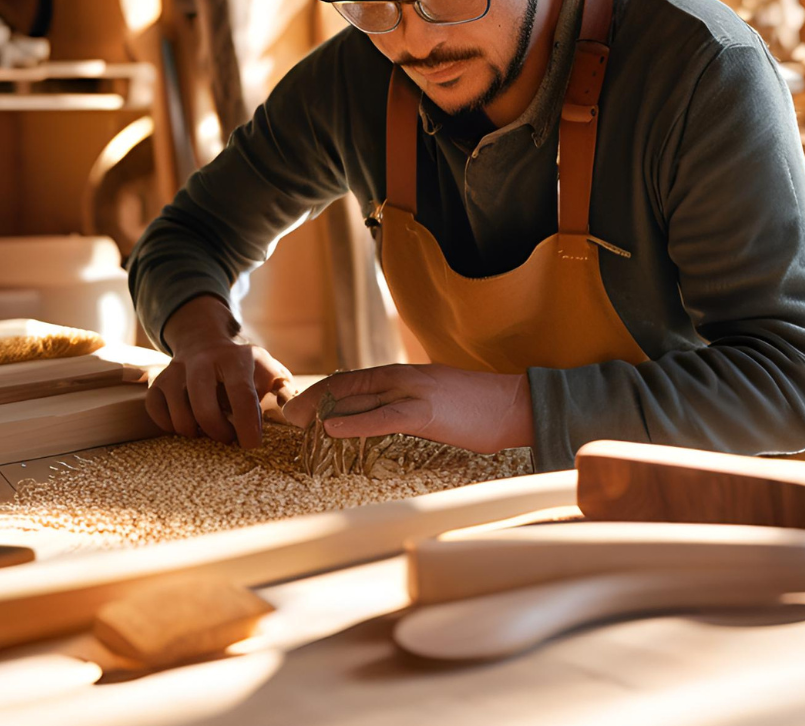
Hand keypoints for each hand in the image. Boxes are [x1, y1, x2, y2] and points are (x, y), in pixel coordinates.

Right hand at [148, 295, 295, 448]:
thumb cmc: (243, 367)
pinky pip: (157, 413)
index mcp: (237, 360)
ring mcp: (177, 370)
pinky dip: (171, 425)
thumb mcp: (268, 370)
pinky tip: (187, 422)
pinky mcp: (158, 382)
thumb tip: (298, 414)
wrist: (204, 341)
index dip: (247, 425)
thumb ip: (285, 391)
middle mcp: (203, 361)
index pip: (242, 395)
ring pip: (179, 415)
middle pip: (203, 407)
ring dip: (195, 432)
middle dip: (217, 431)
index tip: (251, 445)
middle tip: (227, 438)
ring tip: (208, 429)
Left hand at [281, 364, 533, 455]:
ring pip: (359, 395)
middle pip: (348, 384)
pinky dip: (355, 422)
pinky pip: (383, 416)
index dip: (324, 391)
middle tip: (288, 414)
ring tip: (299, 422)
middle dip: (314, 399)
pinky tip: (333, 429)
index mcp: (405, 375)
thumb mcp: (435, 400)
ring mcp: (414, 391)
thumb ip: (407, 405)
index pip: (354, 378)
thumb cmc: (479, 409)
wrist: (515, 405)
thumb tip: (381, 419)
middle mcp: (404, 377)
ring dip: (324, 408)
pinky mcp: (426, 412)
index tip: (302, 405)